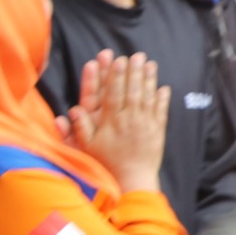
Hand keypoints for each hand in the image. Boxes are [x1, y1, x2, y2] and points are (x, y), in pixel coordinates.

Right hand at [62, 50, 167, 194]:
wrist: (132, 179)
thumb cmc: (105, 163)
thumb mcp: (86, 147)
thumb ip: (79, 128)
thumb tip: (72, 110)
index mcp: (111, 121)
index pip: (113, 93)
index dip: (115, 76)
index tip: (117, 60)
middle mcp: (129, 119)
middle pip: (132, 90)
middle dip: (133, 71)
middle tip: (136, 55)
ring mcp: (145, 124)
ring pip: (148, 97)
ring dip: (149, 80)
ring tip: (150, 64)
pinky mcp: (157, 131)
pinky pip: (160, 112)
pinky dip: (162, 99)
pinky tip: (163, 88)